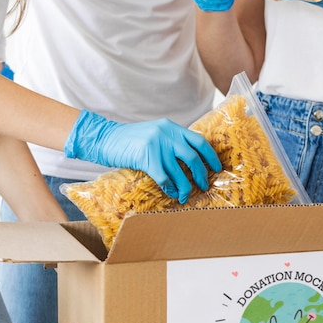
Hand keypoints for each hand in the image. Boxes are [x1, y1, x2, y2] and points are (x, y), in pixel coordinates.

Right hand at [64, 110, 221, 202]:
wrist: (105, 138)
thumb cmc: (130, 139)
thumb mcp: (155, 133)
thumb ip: (172, 141)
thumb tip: (191, 159)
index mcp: (171, 127)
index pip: (199, 141)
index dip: (210, 156)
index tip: (217, 167)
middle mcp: (167, 135)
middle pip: (193, 158)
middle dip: (201, 174)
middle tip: (204, 185)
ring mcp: (157, 146)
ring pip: (180, 171)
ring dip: (186, 186)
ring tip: (187, 195)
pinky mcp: (146, 159)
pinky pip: (164, 178)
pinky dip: (171, 188)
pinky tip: (172, 194)